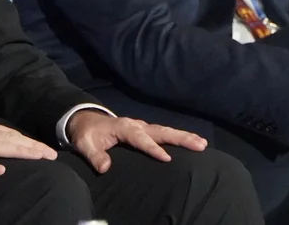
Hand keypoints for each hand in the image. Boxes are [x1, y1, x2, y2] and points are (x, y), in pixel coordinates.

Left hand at [67, 111, 206, 172]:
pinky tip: (192, 143)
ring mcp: (143, 127)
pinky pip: (165, 134)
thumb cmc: (87, 134)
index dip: (153, 148)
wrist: (87, 120)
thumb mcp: (85, 145)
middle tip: (199, 145)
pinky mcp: (146, 131)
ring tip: (202, 144)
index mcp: (124, 128)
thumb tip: (106, 168)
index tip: (166, 158)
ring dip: (184, 137)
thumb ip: (95, 156)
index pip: (141, 139)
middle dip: (180, 138)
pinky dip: (179, 137)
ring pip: (166, 131)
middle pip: (161, 131)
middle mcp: (137, 125)